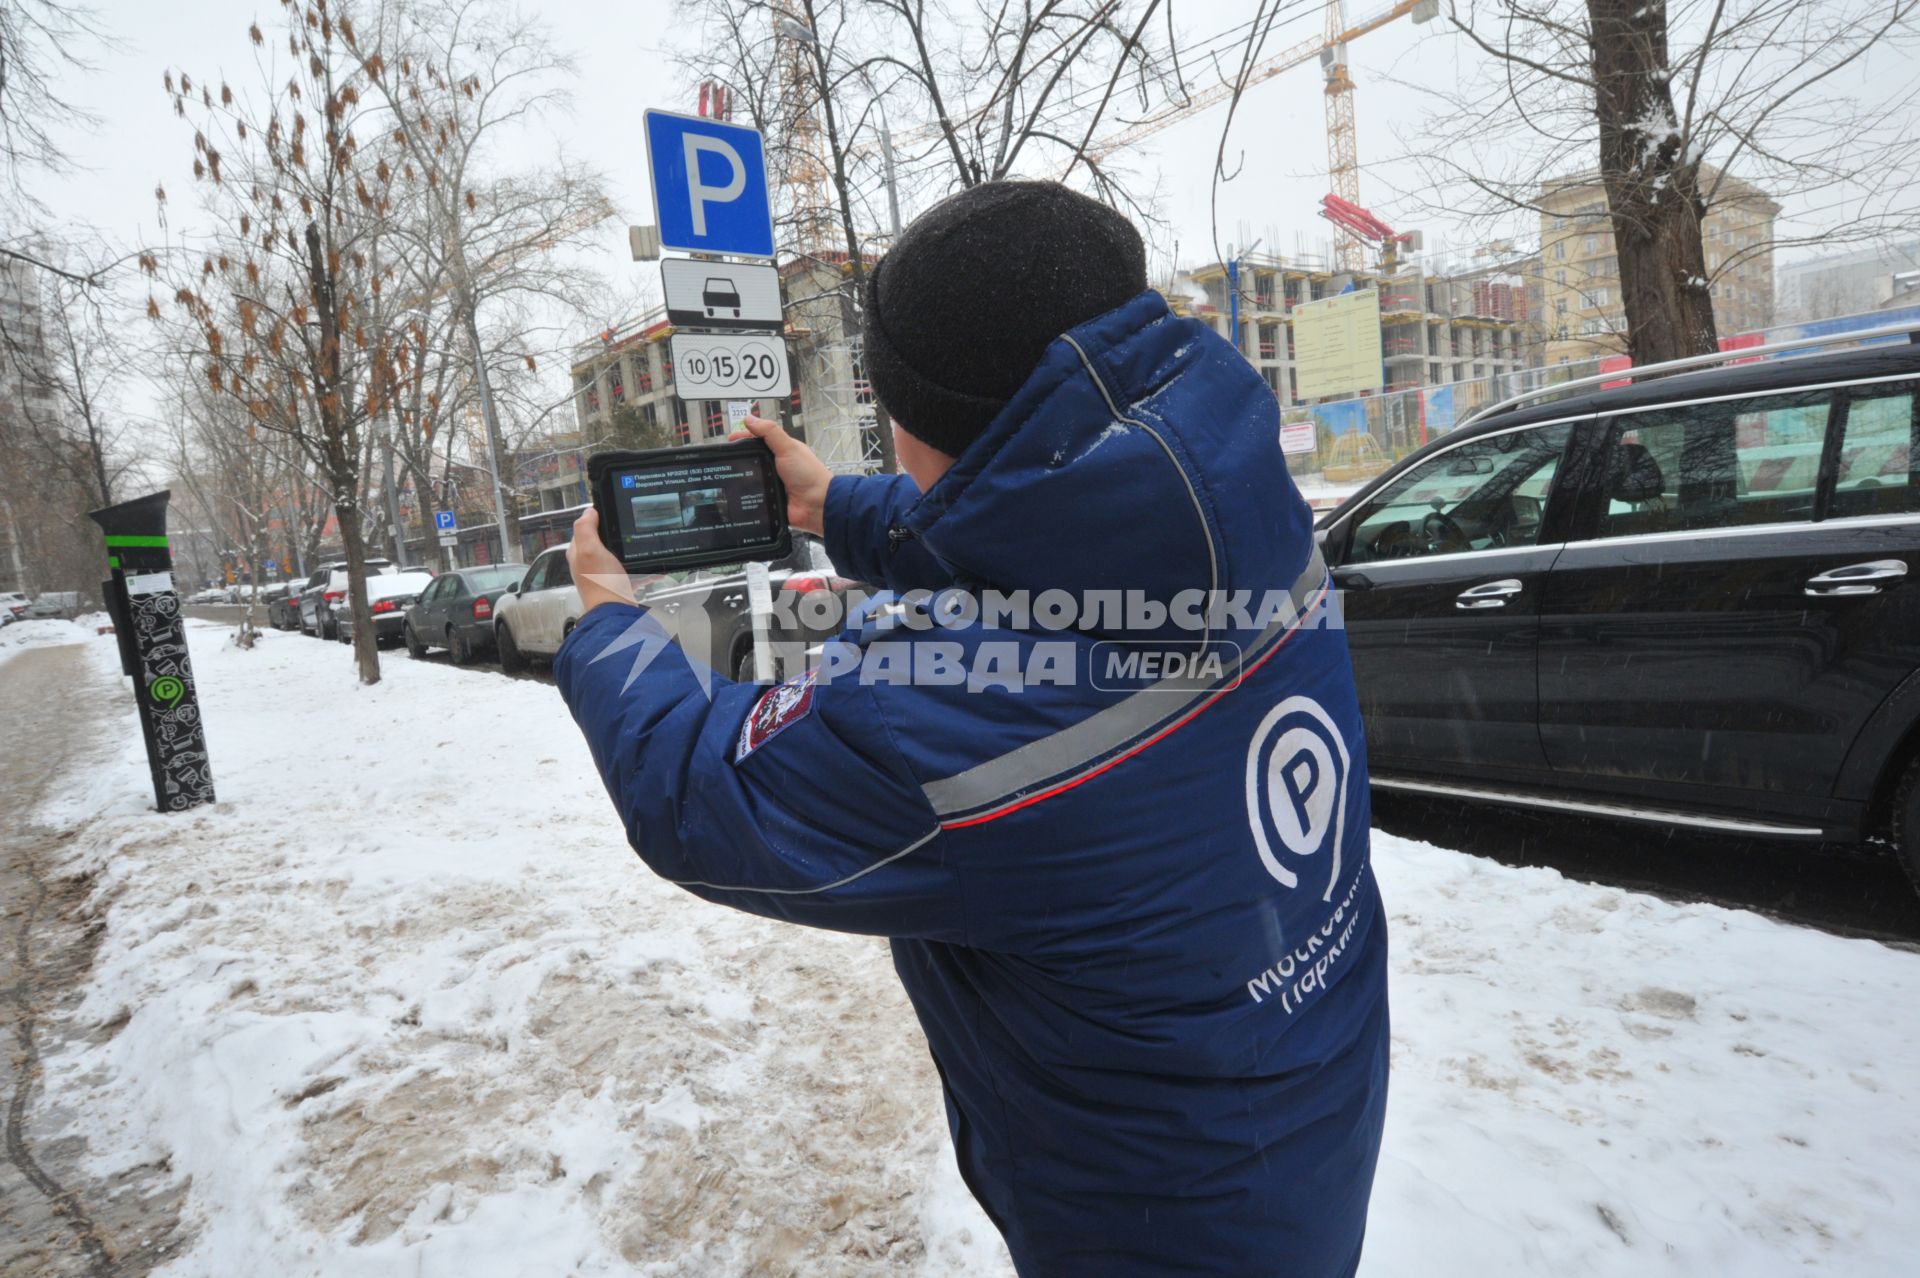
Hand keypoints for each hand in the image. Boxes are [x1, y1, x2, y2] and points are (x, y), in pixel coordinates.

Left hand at [569, 508, 636, 614]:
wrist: (615, 612)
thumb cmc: (602, 583)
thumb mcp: (590, 549)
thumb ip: (585, 528)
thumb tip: (589, 512)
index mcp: (578, 552)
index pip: (585, 528)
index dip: (598, 520)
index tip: (614, 516)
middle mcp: (588, 563)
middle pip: (603, 542)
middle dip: (618, 537)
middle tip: (631, 531)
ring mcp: (603, 574)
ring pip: (618, 556)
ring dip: (631, 553)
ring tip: (644, 548)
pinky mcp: (617, 584)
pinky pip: (632, 573)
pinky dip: (643, 570)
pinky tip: (654, 569)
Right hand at [732, 413, 829, 536]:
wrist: (816, 504)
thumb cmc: (808, 474)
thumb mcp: (788, 447)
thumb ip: (769, 432)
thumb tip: (750, 419)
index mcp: (781, 450)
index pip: (758, 440)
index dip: (743, 438)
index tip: (730, 439)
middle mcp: (776, 465)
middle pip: (752, 458)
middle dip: (739, 458)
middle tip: (725, 459)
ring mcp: (772, 481)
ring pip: (750, 477)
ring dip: (741, 477)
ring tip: (726, 475)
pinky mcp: (770, 498)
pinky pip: (754, 495)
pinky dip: (746, 494)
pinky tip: (737, 494)